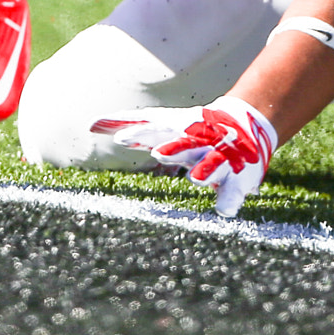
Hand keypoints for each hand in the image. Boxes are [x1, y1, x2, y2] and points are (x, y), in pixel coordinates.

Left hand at [91, 96, 277, 217]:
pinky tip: (223, 210)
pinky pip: (234, 190)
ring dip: (207, 171)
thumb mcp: (163, 124)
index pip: (155, 128)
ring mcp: (219, 158)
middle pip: (185, 144)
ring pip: (212, 163)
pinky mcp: (238, 176)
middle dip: (174, 148)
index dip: (140, 133)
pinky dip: (229, 199)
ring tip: (196, 179)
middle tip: (159, 153)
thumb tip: (90, 124)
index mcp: (178, 130)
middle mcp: (198, 141)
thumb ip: (132, 125)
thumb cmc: (192, 130)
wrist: (243, 125)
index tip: (120, 139)